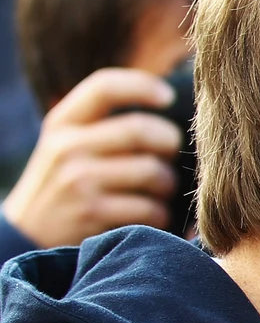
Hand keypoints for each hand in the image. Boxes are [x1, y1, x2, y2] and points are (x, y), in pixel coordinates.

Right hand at [2, 68, 181, 246]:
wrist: (26, 236)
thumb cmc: (62, 185)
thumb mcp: (66, 146)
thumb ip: (102, 125)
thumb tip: (167, 103)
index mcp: (62, 123)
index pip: (104, 86)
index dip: (142, 85)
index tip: (167, 96)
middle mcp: (66, 147)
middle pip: (140, 130)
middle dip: (169, 143)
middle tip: (170, 154)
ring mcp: (78, 181)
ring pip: (153, 172)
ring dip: (167, 185)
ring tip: (158, 191)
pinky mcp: (92, 213)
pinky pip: (150, 209)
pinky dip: (160, 215)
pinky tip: (148, 216)